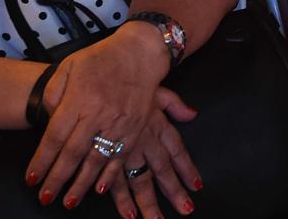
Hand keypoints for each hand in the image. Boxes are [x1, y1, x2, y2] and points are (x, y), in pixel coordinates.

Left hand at [26, 24, 168, 208]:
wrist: (140, 53)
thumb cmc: (102, 58)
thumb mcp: (69, 66)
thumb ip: (54, 92)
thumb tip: (47, 116)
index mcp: (78, 99)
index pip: (54, 137)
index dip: (41, 160)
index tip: (31, 178)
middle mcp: (98, 114)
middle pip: (72, 153)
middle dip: (57, 178)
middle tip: (45, 197)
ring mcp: (118, 123)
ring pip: (96, 160)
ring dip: (81, 184)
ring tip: (68, 202)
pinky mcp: (134, 128)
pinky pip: (120, 156)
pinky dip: (110, 175)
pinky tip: (100, 189)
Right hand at [101, 88, 200, 218]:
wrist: (90, 80)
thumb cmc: (123, 84)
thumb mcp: (152, 89)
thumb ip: (173, 104)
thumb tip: (193, 113)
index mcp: (156, 125)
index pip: (177, 150)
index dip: (187, 169)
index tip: (197, 186)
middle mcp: (143, 141)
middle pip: (162, 172)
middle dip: (174, 192)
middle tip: (185, 210)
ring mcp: (124, 150)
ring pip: (139, 182)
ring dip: (148, 203)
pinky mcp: (104, 156)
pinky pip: (114, 183)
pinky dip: (120, 200)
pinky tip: (128, 214)